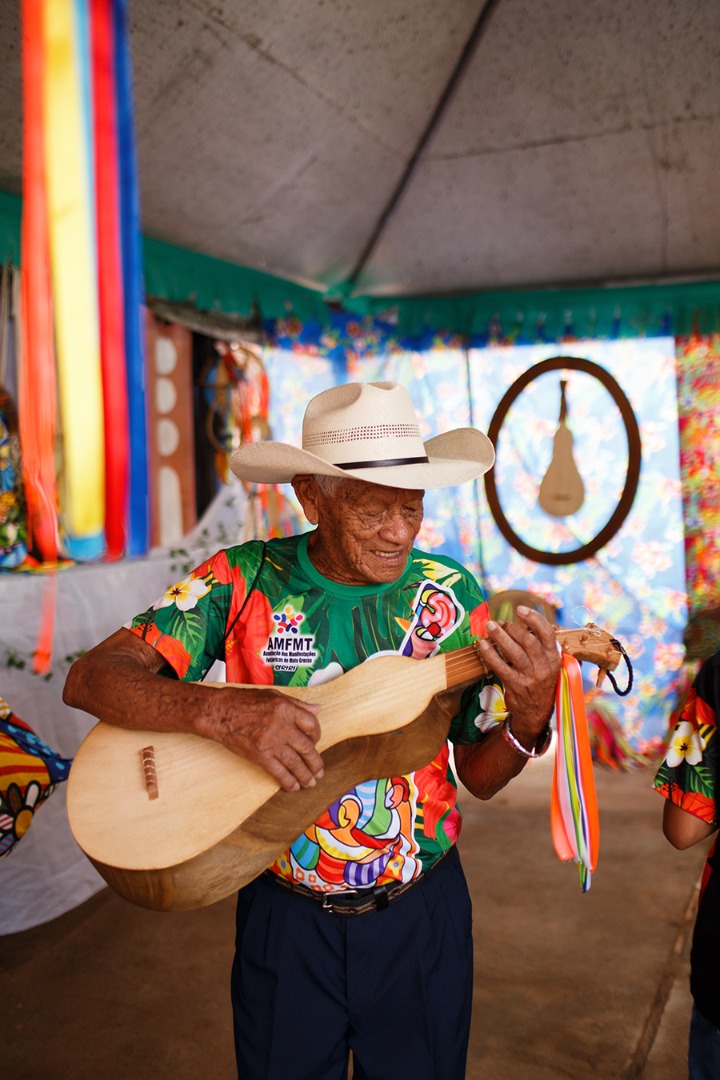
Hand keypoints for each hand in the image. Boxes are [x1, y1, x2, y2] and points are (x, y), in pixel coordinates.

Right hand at [204, 687, 322, 792]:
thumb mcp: (274, 695)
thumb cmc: (244, 701)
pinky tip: (293, 786)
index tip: (315, 742)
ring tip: (310, 782)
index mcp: (285, 708)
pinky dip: (287, 780)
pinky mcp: (259, 755)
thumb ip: (297, 704)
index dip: (317, 735)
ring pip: (294, 763)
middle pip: (306, 747)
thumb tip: (317, 710)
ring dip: (304, 775)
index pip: (311, 724)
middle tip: (319, 771)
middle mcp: (281, 725)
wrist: (220, 712)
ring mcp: (270, 742)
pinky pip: (278, 771)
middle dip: (315, 762)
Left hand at [476, 606, 559, 746]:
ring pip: (514, 651)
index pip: (547, 633)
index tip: (520, 609)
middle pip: (527, 640)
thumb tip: (523, 624)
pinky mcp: (515, 685)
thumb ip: (540, 647)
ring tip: (489, 626)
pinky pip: (500, 666)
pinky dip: (490, 654)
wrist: (537, 713)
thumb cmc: (540, 683)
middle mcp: (544, 666)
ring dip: (500, 636)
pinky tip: (482, 645)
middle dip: (511, 627)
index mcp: (554, 657)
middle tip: (498, 622)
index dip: (534, 618)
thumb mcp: (548, 665)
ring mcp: (530, 676)